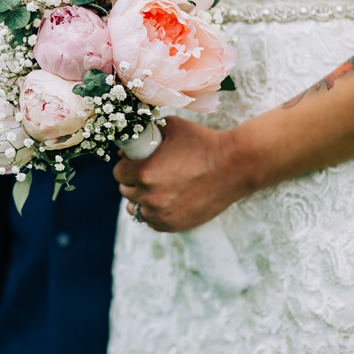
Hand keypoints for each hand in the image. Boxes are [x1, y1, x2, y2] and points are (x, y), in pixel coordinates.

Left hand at [112, 117, 255, 231]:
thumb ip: (146, 133)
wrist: (235, 166)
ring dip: (141, 199)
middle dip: (132, 182)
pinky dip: (155, 213)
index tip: (134, 163)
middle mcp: (149, 197)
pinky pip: (152, 222)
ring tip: (154, 189)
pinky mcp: (174, 225)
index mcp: (144, 173)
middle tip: (147, 174)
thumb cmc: (203, 142)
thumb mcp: (172, 127)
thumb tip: (125, 149)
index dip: (126, 166)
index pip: (119, 173)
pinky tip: (165, 202)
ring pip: (137, 209)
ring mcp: (161, 214)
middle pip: (126, 191)